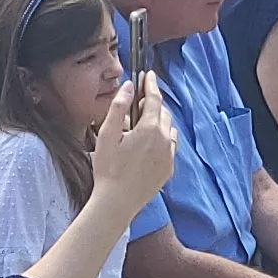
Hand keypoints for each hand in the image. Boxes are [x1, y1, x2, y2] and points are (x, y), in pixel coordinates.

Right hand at [86, 79, 175, 209]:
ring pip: (168, 129)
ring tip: (143, 122)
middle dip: (153, 103)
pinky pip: (170, 146)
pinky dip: (162, 138)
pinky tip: (150, 142)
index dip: (150, 84)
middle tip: (140, 100)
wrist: (116, 202)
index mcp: (149, 129)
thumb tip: (128, 86)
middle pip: (163, 112)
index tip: (149, 75)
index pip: (153, 99)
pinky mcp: (168, 169)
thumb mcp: (106, 134)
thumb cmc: (108, 169)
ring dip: (159, 121)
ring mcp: (169, 155)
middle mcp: (164, 140)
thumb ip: (118, 107)